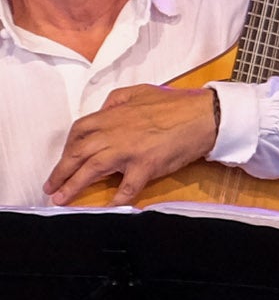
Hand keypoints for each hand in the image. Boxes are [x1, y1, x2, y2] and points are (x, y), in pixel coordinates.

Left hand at [45, 84, 221, 204]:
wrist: (206, 115)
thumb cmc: (176, 103)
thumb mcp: (140, 92)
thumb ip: (116, 100)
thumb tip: (103, 110)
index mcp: (111, 116)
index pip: (78, 132)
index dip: (67, 148)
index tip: (65, 160)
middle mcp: (114, 134)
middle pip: (77, 154)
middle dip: (60, 172)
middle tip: (50, 187)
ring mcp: (128, 151)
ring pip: (92, 170)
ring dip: (74, 187)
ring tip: (62, 200)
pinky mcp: (146, 166)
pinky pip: (127, 186)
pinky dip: (117, 199)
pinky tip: (110, 207)